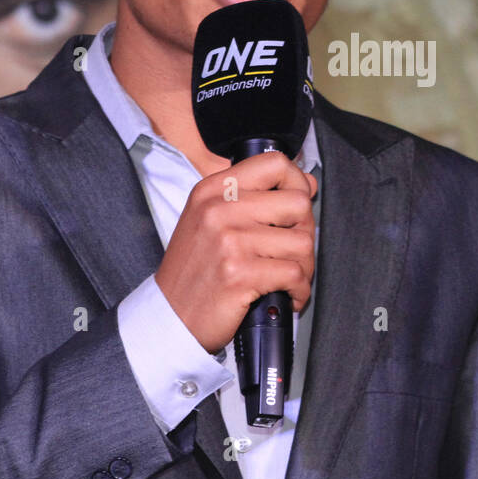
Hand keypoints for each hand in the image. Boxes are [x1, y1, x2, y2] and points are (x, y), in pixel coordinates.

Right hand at [154, 151, 316, 352]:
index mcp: (214, 189)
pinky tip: (286, 295)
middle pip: (298, 204)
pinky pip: (295, 274)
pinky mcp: (240, 274)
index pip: (275, 164)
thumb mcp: (212, 219)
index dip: (298, 183)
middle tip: (293, 251)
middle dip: (305, 231)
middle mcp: (220, 209)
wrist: (169, 315)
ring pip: (302, 242)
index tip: (298, 206)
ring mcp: (229, 241)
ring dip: (304, 266)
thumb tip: (308, 183)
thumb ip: (256, 197)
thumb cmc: (195, 269)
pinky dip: (299, 290)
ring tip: (289, 278)